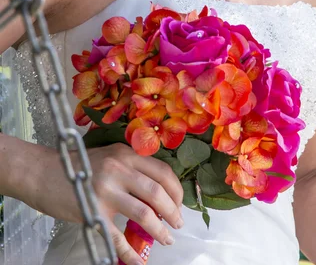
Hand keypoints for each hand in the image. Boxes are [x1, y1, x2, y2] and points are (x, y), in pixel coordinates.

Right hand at [26, 142, 183, 264]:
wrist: (42, 172)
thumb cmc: (78, 166)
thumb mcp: (110, 156)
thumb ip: (132, 167)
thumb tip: (159, 190)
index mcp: (126, 154)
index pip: (163, 171)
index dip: (176, 190)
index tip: (180, 204)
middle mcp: (118, 169)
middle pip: (158, 192)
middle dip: (173, 212)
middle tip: (177, 224)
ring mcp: (105, 191)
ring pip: (144, 213)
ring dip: (160, 230)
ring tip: (166, 238)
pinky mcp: (92, 212)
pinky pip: (118, 237)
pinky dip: (131, 252)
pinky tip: (138, 261)